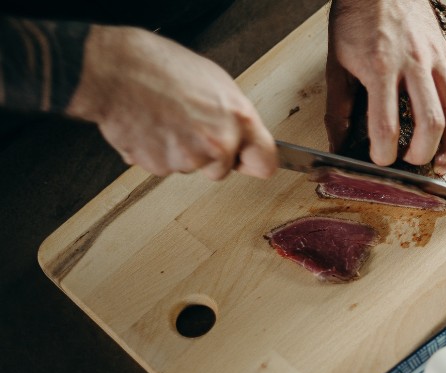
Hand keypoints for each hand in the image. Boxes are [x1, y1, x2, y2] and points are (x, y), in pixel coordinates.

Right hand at [66, 25, 276, 179]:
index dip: (255, 162)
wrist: (116, 70)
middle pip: (222, 169)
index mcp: (239, 118)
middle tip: (189, 126)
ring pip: (190, 167)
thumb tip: (241, 135)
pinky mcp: (160, 167)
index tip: (250, 162)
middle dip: (209, 156)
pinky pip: (163, 166)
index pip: (266, 162)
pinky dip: (156, 152)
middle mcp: (219, 142)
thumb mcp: (216, 83)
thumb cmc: (163, 68)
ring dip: (179, 151)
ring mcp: (189, 158)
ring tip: (166, 119)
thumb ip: (234, 116)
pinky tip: (150, 127)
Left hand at [325, 0, 445, 174]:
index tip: (379, 160)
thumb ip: (337, 108)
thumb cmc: (356, 19)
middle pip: (431, 123)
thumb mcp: (336, 64)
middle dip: (420, 154)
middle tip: (407, 163)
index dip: (384, 153)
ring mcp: (434, 61)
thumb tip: (338, 144)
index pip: (387, 125)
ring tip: (438, 162)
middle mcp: (412, 65)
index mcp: (379, 68)